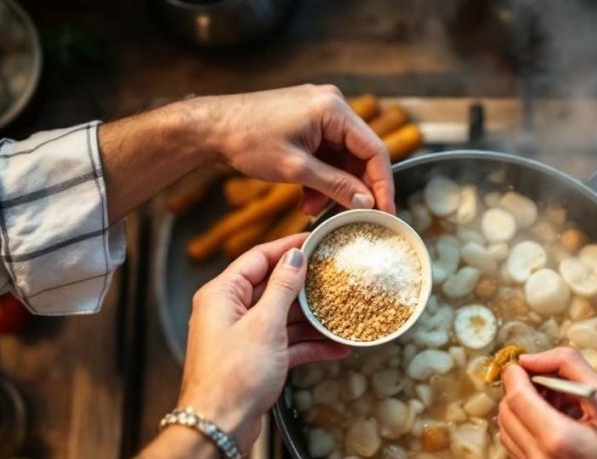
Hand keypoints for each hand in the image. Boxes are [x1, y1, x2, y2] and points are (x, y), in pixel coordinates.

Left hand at [178, 233, 349, 448]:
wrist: (219, 427)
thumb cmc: (233, 377)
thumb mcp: (264, 325)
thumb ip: (282, 288)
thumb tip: (293, 258)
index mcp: (222, 294)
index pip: (258, 258)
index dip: (287, 248)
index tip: (314, 240)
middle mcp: (229, 311)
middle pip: (272, 287)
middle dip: (305, 285)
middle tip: (334, 275)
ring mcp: (243, 337)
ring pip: (283, 317)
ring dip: (311, 318)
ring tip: (342, 312)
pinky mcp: (255, 359)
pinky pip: (286, 343)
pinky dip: (308, 344)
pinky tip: (335, 347)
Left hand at [195, 84, 394, 214]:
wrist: (211, 128)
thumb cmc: (247, 140)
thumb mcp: (296, 169)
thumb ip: (335, 185)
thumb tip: (366, 202)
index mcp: (333, 109)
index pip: (374, 150)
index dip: (383, 184)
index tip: (385, 211)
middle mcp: (331, 105)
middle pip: (360, 154)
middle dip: (352, 187)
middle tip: (349, 215)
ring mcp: (319, 112)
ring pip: (343, 157)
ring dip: (332, 186)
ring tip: (311, 207)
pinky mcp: (308, 122)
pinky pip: (327, 153)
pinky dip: (321, 176)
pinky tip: (306, 195)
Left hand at [499, 347, 596, 458]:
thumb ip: (569, 367)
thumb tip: (531, 358)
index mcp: (558, 439)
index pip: (516, 397)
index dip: (515, 375)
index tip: (524, 363)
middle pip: (506, 413)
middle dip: (518, 391)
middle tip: (547, 382)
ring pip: (506, 431)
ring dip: (521, 410)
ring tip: (554, 403)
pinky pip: (517, 450)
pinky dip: (526, 431)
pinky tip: (554, 425)